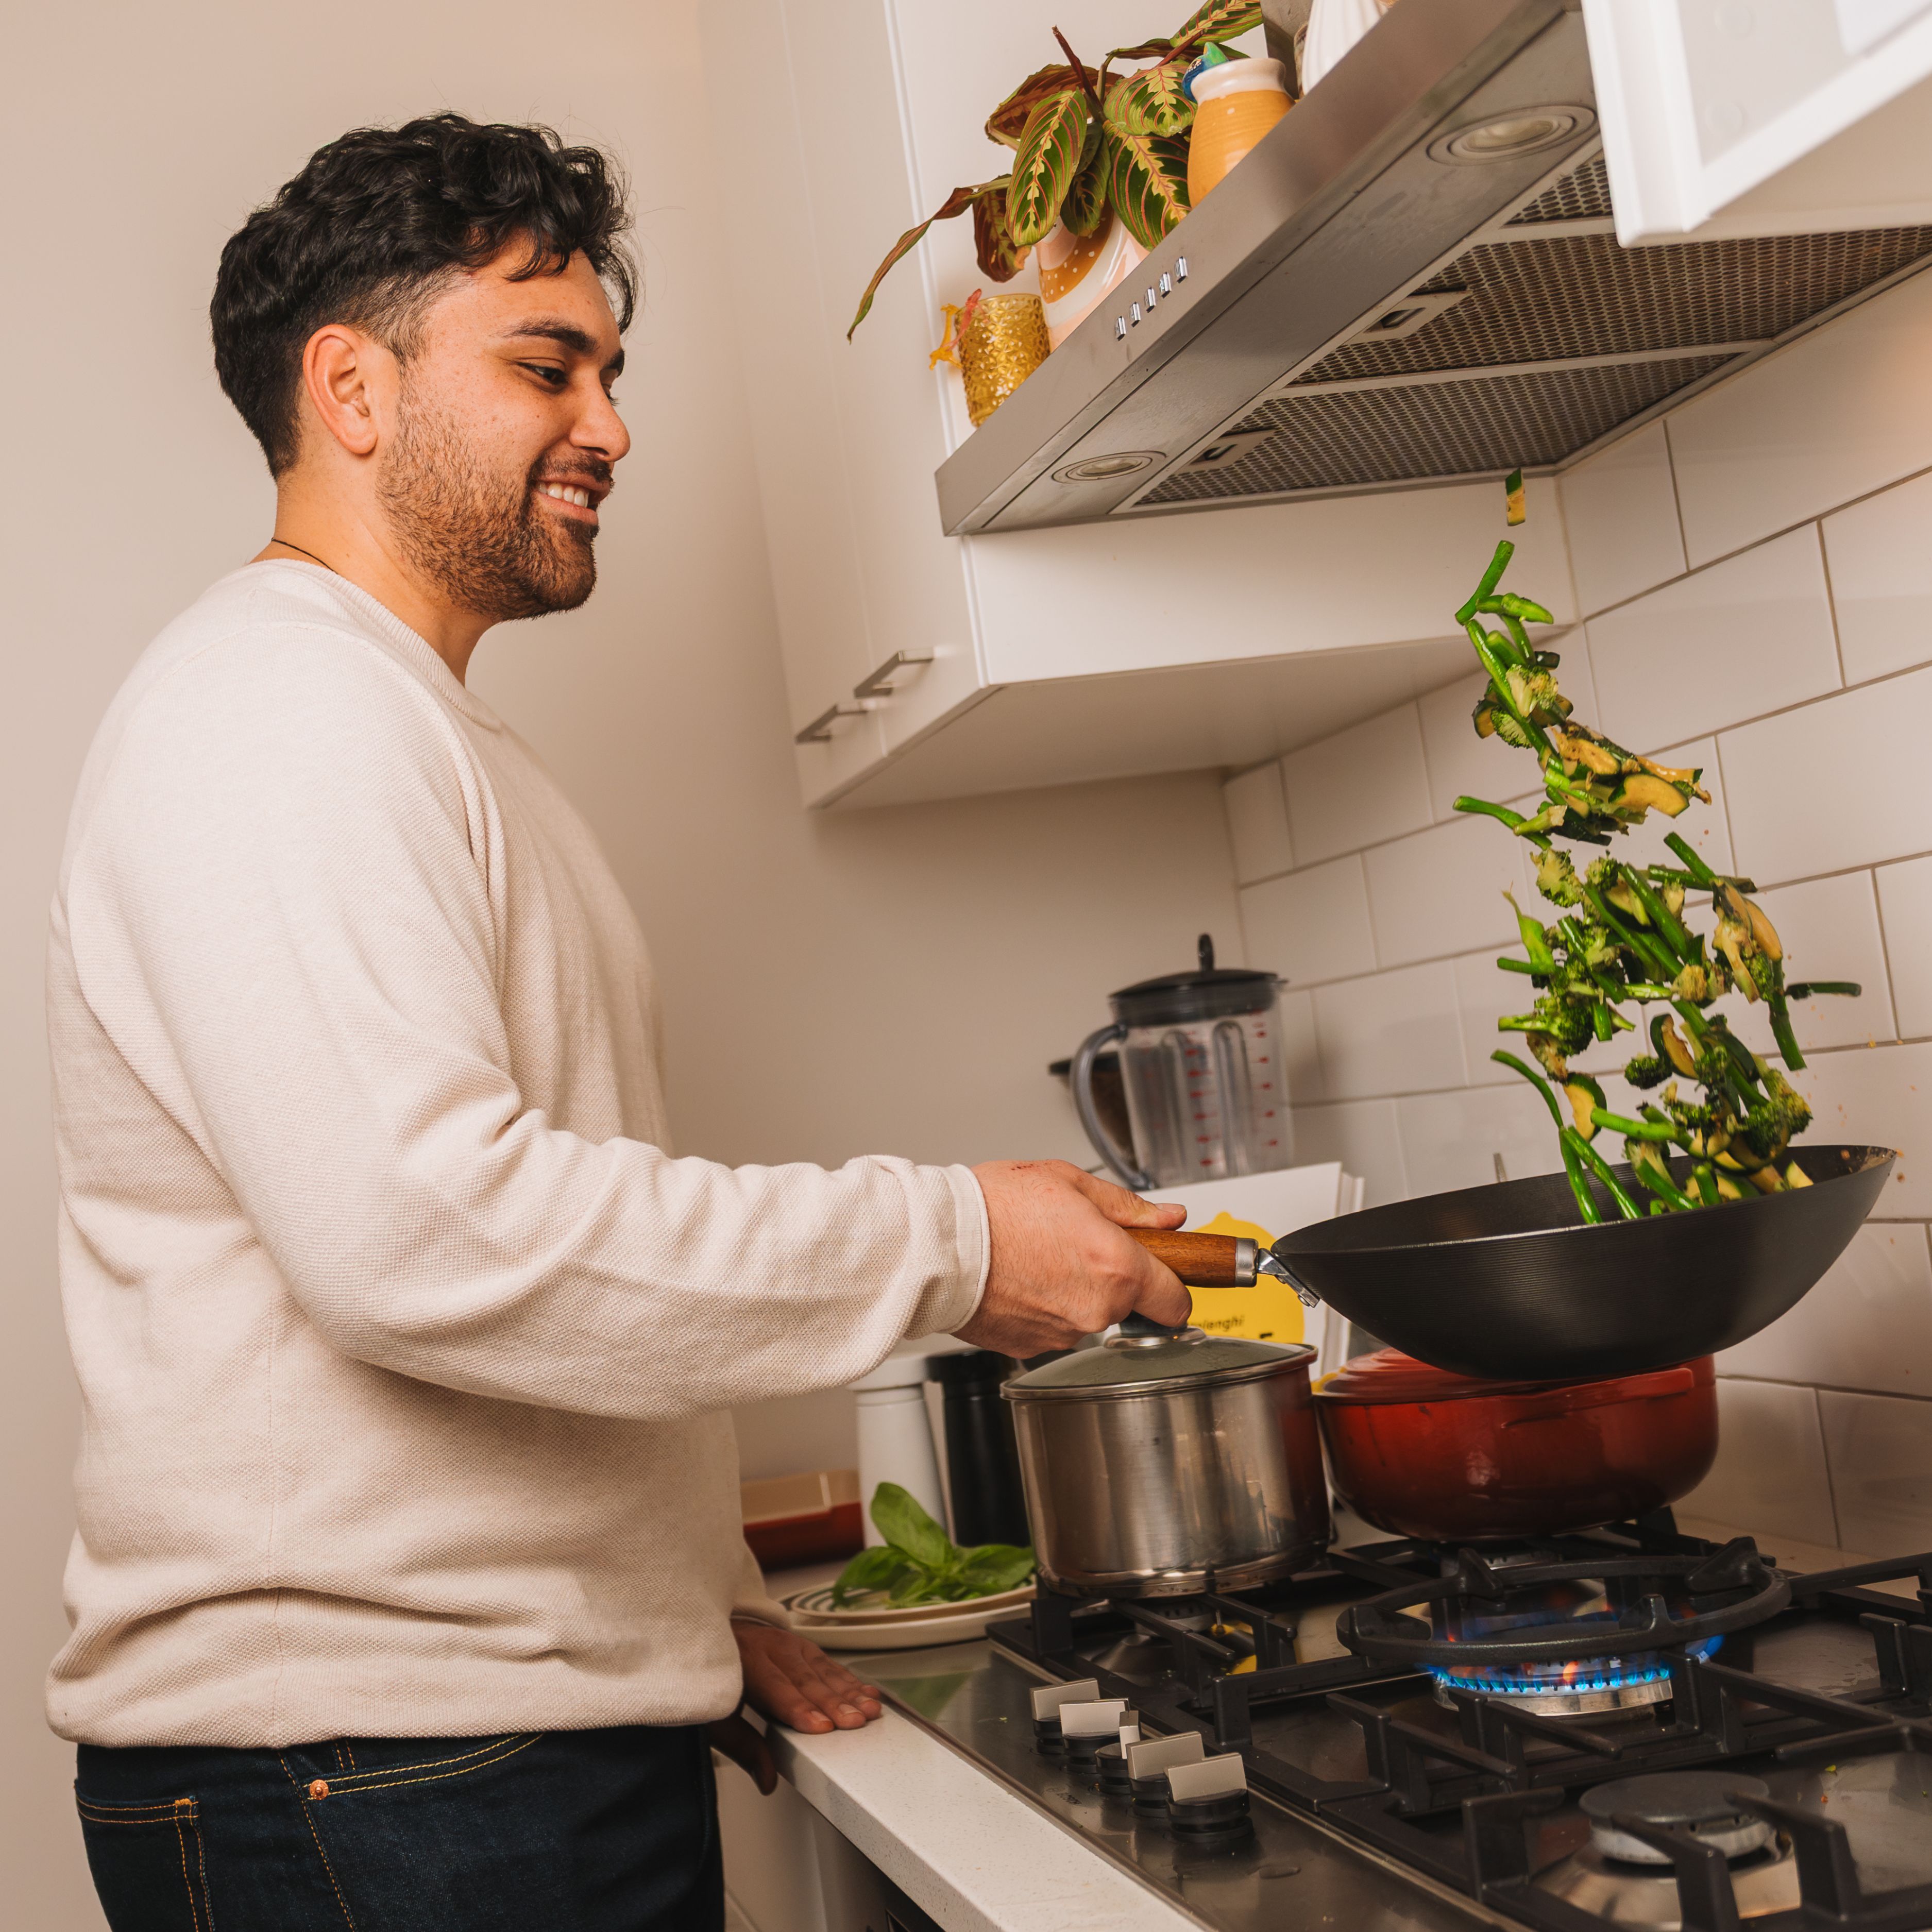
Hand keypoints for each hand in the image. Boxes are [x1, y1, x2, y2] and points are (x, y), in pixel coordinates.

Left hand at [708, 1622, 884, 1795]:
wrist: (716, 1632)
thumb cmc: (717, 1677)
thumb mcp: (716, 1715)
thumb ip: (742, 1745)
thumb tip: (767, 1779)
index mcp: (745, 1663)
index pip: (775, 1688)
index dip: (799, 1708)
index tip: (821, 1726)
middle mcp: (771, 1649)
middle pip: (805, 1680)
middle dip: (833, 1703)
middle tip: (855, 1722)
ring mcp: (791, 1645)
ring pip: (823, 1670)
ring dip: (850, 1692)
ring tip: (870, 1709)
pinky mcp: (805, 1647)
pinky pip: (830, 1664)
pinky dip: (850, 1680)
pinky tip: (867, 1692)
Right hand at [959, 1159, 1190, 1356]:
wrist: (937, 1243)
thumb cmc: (994, 1207)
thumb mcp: (1070, 1182)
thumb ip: (1129, 1207)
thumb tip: (1169, 1218)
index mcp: (1116, 1266)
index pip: (1177, 1301)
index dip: (1174, 1287)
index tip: (1166, 1277)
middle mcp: (1095, 1308)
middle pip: (1127, 1304)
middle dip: (1110, 1277)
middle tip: (1075, 1243)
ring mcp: (1062, 1333)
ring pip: (1086, 1315)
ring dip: (1072, 1291)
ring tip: (1036, 1256)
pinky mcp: (1030, 1347)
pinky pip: (1052, 1326)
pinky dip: (1042, 1306)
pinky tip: (1019, 1277)